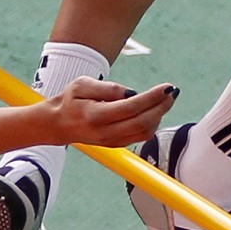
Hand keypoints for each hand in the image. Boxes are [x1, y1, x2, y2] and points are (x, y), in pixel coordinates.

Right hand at [50, 78, 176, 147]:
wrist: (57, 124)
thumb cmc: (70, 100)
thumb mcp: (82, 84)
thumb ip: (107, 88)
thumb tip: (132, 93)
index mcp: (95, 115)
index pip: (131, 107)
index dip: (152, 97)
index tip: (167, 86)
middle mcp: (105, 132)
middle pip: (142, 122)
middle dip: (161, 106)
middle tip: (172, 91)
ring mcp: (111, 141)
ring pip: (144, 132)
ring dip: (159, 116)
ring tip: (165, 99)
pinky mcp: (115, 145)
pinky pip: (140, 136)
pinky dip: (152, 123)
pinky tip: (154, 110)